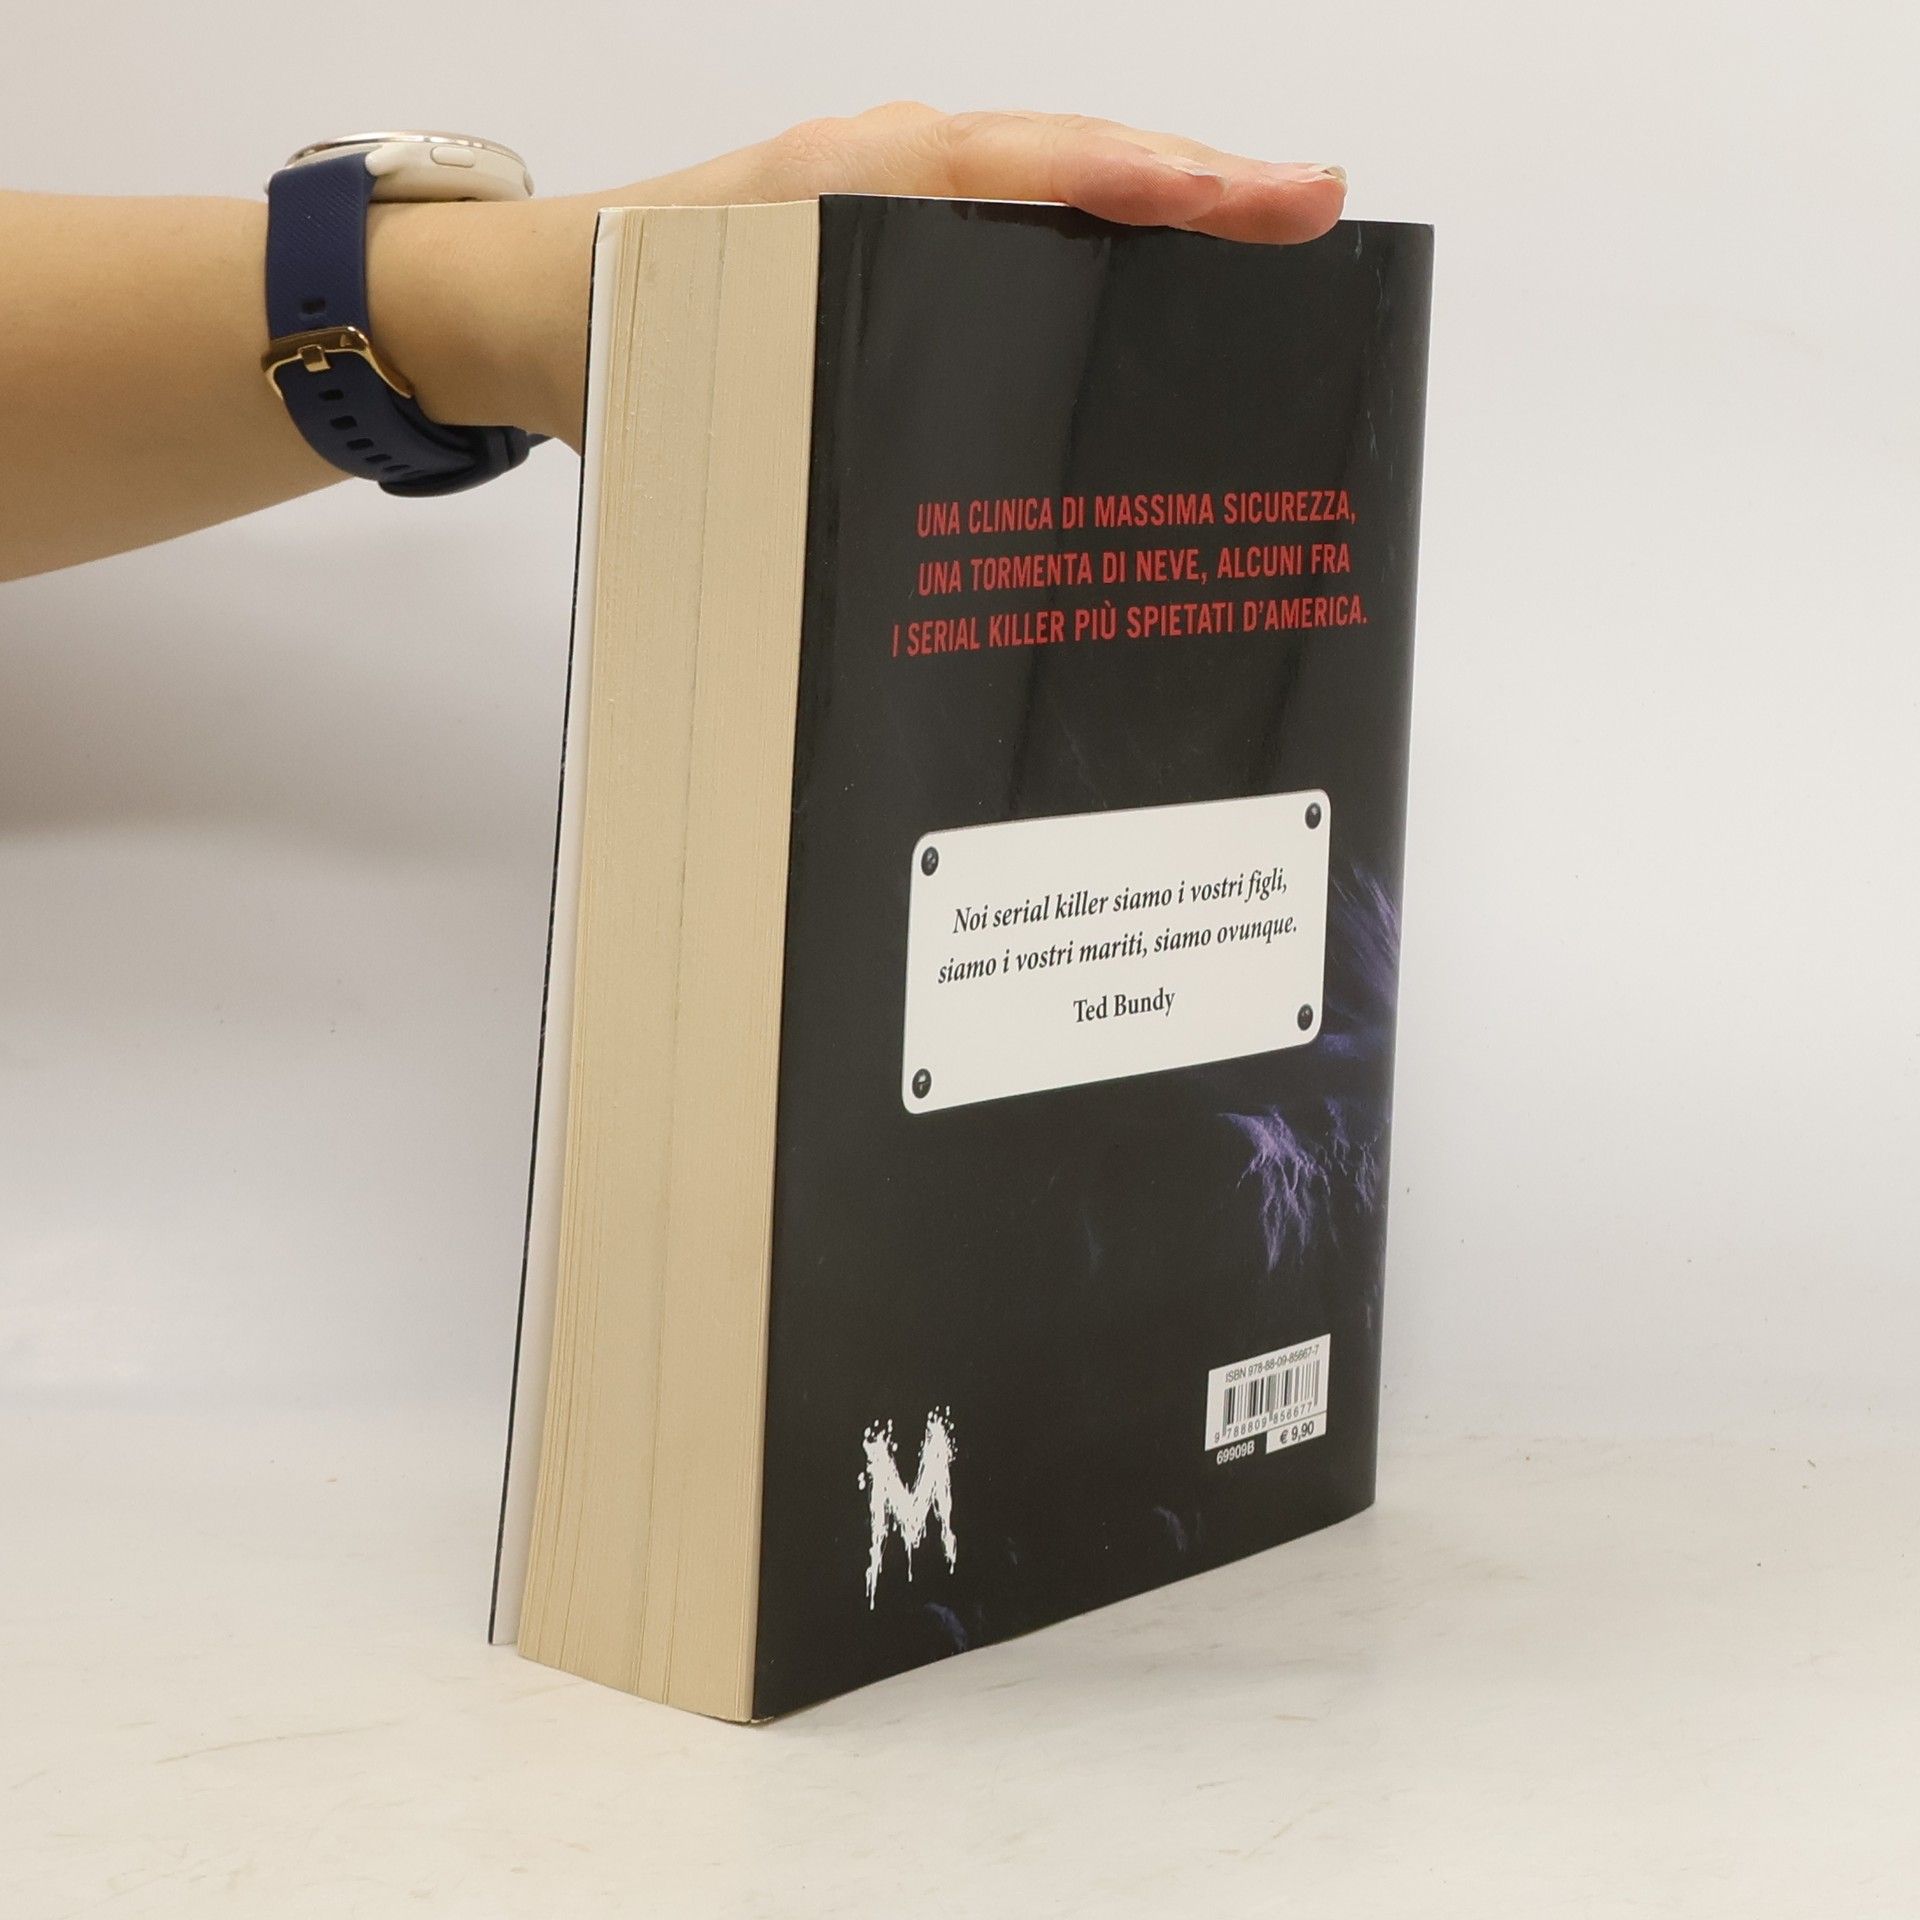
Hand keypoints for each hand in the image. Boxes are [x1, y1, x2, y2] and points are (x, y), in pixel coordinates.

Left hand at [375, 106, 1347, 449]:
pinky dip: (1084, 230)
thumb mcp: (717, 367)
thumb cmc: (615, 334)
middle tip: (1311, 207)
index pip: (1029, 172)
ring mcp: (888, 192)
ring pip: (1044, 181)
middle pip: (1066, 158)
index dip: (1144, 186)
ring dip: (1151, 203)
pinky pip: (1003, 217)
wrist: (523, 308)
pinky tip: (1137, 281)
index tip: (1247, 200)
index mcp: (853, 186)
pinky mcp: (882, 231)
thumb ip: (820, 389)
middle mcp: (884, 172)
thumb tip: (944, 493)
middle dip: (1194, 184)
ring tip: (1263, 232)